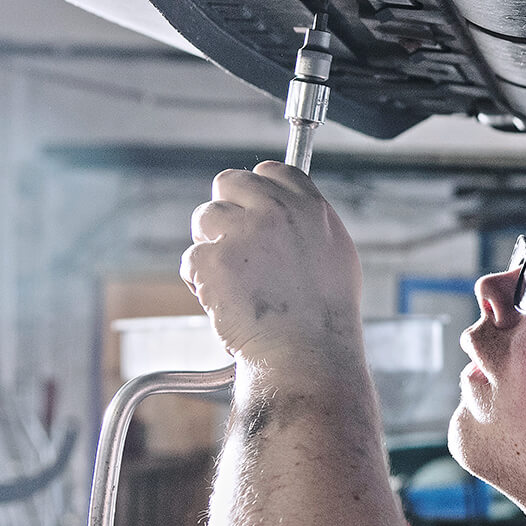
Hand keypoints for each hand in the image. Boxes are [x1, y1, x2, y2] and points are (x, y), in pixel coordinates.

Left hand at [182, 162, 362, 371]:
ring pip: (204, 217)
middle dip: (225, 211)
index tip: (251, 209)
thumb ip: (307, 225)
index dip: (256, 190)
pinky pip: (190, 259)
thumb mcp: (334, 256)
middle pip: (229, 182)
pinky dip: (200, 281)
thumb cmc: (324, 318)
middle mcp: (278, 211)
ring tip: (233, 280)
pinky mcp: (214, 259)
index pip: (272, 171)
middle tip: (232, 245)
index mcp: (310, 208)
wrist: (307, 353)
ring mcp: (244, 232)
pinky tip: (224, 301)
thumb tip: (285, 213)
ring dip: (210, 246)